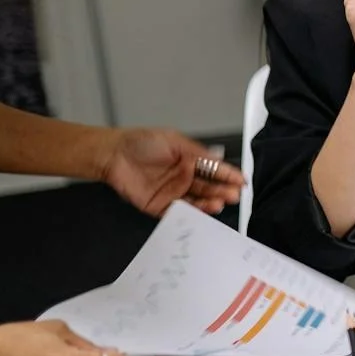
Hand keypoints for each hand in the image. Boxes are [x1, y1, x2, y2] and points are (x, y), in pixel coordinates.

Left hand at [101, 127, 243, 217]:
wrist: (114, 155)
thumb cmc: (141, 142)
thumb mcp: (174, 141)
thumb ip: (197, 152)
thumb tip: (219, 158)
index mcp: (190, 160)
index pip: (215, 169)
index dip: (229, 175)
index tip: (241, 180)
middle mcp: (184, 178)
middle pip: (209, 187)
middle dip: (223, 191)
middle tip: (233, 195)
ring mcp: (173, 193)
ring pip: (197, 202)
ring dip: (209, 204)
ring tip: (219, 203)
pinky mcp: (159, 206)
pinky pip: (178, 213)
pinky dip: (190, 215)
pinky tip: (199, 213)